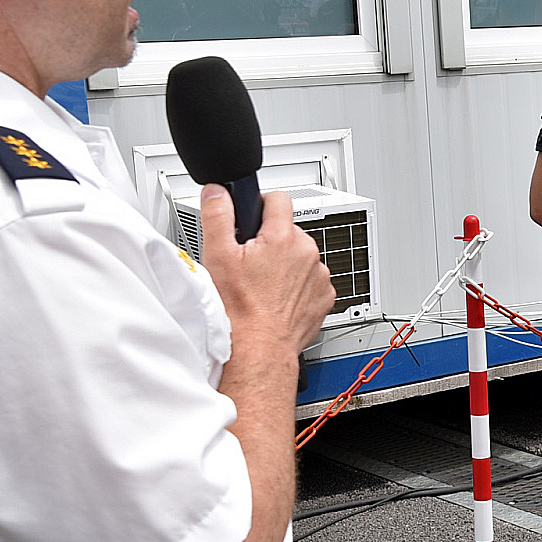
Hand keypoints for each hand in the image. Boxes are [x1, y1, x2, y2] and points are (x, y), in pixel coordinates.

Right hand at [198, 184, 334, 353]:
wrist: (260, 349)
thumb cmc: (240, 311)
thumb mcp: (217, 255)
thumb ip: (217, 216)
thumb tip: (217, 192)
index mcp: (282, 237)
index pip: (278, 199)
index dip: (261, 204)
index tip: (253, 217)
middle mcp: (307, 253)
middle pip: (288, 231)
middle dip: (270, 240)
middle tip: (250, 261)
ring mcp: (319, 275)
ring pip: (301, 256)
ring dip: (285, 264)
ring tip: (263, 284)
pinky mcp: (325, 295)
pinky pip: (311, 280)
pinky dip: (298, 285)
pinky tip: (278, 298)